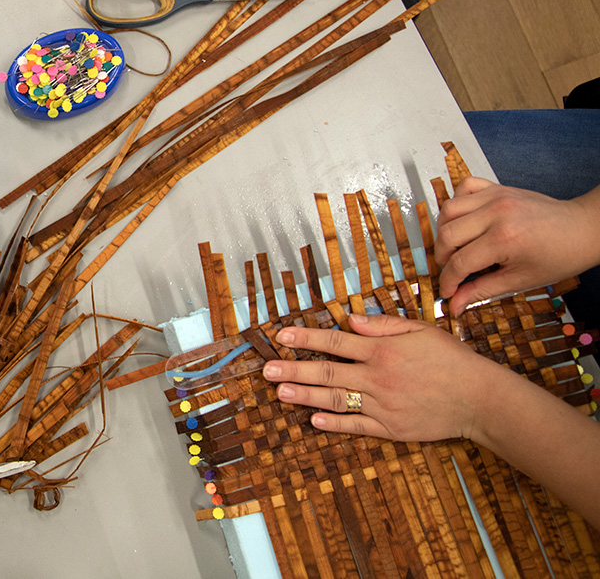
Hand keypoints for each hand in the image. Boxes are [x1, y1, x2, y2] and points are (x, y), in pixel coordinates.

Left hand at [261, 314, 501, 441]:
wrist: (480, 398)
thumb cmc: (451, 359)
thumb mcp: (420, 331)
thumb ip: (383, 325)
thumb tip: (351, 319)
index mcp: (383, 351)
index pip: (336, 342)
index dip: (306, 339)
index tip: (281, 336)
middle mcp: (378, 378)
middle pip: (328, 373)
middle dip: (294, 370)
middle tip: (267, 370)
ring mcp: (384, 405)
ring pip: (337, 400)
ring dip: (306, 397)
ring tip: (280, 393)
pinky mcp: (392, 428)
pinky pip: (357, 426)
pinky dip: (335, 423)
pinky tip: (313, 420)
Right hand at [434, 177, 599, 315]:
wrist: (582, 230)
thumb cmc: (559, 256)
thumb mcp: (520, 280)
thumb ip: (482, 291)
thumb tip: (455, 305)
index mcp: (504, 239)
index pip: (460, 262)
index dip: (448, 281)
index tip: (447, 290)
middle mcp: (496, 213)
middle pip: (447, 235)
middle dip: (442, 258)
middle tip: (451, 270)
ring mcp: (496, 197)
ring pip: (448, 210)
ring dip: (444, 231)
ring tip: (455, 246)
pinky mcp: (498, 188)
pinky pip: (464, 187)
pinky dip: (457, 203)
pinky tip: (465, 219)